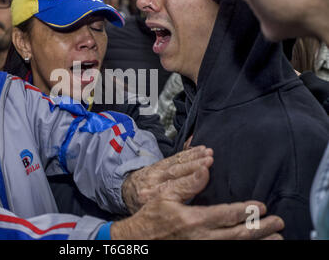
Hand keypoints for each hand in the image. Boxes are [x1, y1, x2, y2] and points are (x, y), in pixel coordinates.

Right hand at [111, 200, 283, 239]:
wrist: (140, 239)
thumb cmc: (152, 217)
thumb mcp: (166, 196)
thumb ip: (188, 183)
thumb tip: (206, 168)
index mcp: (194, 220)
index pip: (228, 215)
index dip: (247, 211)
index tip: (262, 206)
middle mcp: (202, 238)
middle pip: (239, 234)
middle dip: (261, 229)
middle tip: (278, 224)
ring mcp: (202, 248)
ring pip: (236, 246)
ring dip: (258, 242)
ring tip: (276, 239)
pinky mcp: (200, 252)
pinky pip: (226, 251)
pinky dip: (242, 248)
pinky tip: (252, 245)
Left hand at [121, 146, 213, 213]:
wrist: (127, 192)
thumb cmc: (145, 209)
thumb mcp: (152, 211)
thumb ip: (167, 207)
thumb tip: (192, 211)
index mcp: (151, 196)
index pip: (171, 188)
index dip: (189, 181)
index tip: (204, 173)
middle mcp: (152, 182)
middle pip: (174, 172)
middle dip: (194, 165)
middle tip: (210, 160)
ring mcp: (155, 170)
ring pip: (175, 162)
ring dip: (194, 157)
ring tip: (208, 152)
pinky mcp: (160, 163)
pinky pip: (175, 157)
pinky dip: (188, 152)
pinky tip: (200, 148)